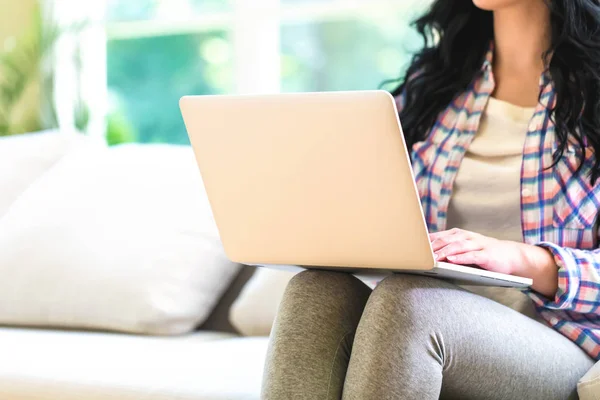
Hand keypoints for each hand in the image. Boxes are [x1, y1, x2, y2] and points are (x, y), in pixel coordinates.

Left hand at [430, 228, 558, 297]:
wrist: (512, 256)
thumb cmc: (483, 253)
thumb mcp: (464, 249)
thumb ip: (447, 249)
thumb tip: (425, 256)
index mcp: (459, 235)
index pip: (439, 236)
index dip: (425, 241)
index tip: (411, 246)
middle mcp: (467, 237)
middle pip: (446, 240)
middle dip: (432, 246)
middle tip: (419, 254)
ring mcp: (478, 244)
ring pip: (458, 246)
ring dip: (444, 251)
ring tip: (433, 258)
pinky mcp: (487, 255)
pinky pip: (473, 255)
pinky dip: (462, 257)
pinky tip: (452, 260)